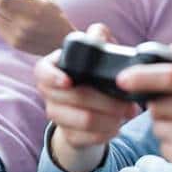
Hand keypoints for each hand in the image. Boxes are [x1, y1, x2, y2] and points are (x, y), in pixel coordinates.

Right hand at [34, 24, 139, 171]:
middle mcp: (50, 93)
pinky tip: (118, 126)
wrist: (90, 108)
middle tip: (129, 102)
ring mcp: (57, 116)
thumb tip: (99, 33)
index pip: (42, 72)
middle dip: (107, 100)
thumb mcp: (97, 54)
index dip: (53, 77)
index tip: (68, 81)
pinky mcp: (69, 136)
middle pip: (75, 97)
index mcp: (53, 68)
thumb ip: (98, 39)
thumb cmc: (94, 75)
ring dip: (111, 118)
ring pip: (85, 120)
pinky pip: (89, 138)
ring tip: (127, 113)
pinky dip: (108, 132)